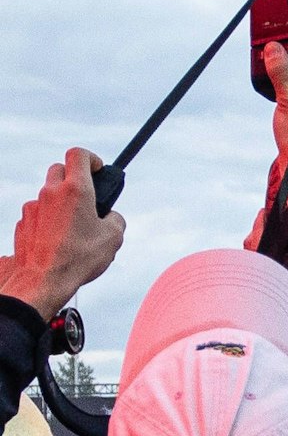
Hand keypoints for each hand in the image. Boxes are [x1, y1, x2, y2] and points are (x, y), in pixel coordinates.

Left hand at [3, 148, 125, 317]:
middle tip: (87, 196)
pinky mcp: (24, 222)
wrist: (44, 279)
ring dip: (61, 202)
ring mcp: (34, 207)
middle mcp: (51, 193)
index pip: (78, 155)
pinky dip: (49, 220)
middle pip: (59, 169)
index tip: (98, 169)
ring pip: (48, 193)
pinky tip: (59, 240)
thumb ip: (116, 219)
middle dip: (74, 177)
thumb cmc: (79, 258)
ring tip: (74, 228)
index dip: (91, 158)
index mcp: (76, 190)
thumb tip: (110, 216)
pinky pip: (38, 213)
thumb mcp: (114, 238)